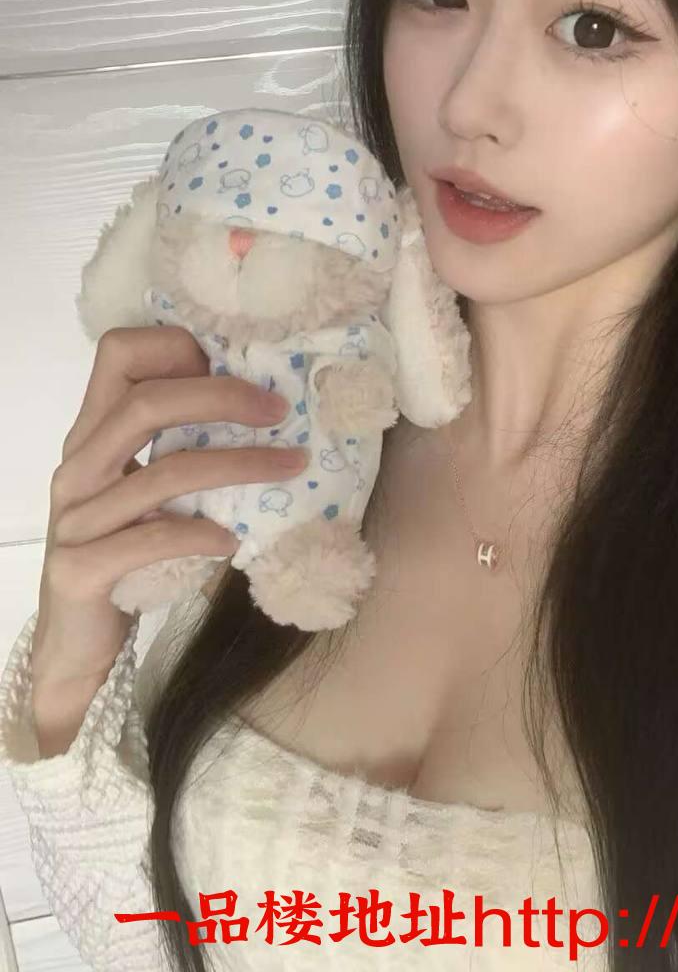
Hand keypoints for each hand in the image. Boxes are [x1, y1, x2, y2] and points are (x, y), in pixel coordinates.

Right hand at [29, 325, 308, 748]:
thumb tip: (270, 407)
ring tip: (291, 468)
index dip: (176, 345)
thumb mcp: (149, 488)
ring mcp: (76, 518)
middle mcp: (78, 466)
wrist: (75, 642)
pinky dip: (201, 534)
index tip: (232, 364)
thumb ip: (181, 445)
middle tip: (281, 411)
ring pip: (163, 472)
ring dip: (239, 465)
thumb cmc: (127, 552)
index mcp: (92, 433)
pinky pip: (150, 540)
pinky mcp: (80, 569)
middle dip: (222, 397)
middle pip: (146, 403)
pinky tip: (233, 540)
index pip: (117, 353)